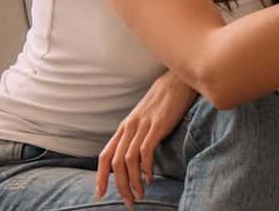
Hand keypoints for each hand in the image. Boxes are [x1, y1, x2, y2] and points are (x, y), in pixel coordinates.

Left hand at [95, 70, 197, 207]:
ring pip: (129, 160)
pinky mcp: (157, 125)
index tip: (100, 194)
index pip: (105, 155)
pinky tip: (150, 178)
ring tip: (140, 195)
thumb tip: (134, 156)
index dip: (100, 176)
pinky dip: (146, 168)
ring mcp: (142, 126)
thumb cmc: (163, 100)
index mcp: (124, 127)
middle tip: (129, 201)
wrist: (178, 79)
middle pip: (115, 162)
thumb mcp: (144, 118)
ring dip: (133, 181)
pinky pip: (146, 151)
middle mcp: (129, 127)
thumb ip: (137, 134)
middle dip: (119, 185)